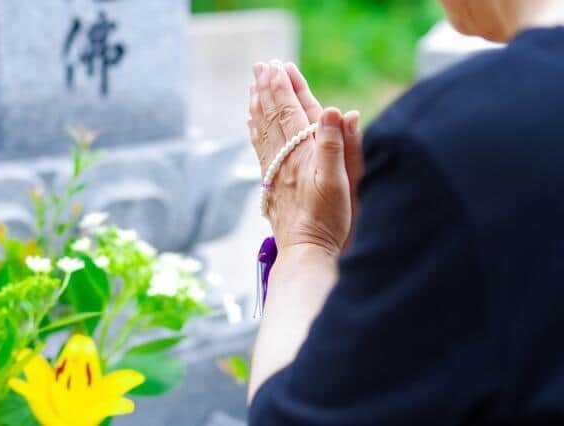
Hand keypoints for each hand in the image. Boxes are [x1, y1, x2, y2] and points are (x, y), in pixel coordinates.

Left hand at [248, 61, 362, 256]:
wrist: (306, 251)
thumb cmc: (326, 219)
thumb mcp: (339, 181)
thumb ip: (336, 145)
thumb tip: (336, 110)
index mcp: (302, 153)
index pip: (290, 112)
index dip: (285, 87)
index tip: (278, 66)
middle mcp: (284, 159)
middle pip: (272, 117)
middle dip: (267, 89)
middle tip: (260, 66)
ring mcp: (276, 171)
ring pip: (263, 131)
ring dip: (258, 105)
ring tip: (253, 86)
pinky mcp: (273, 184)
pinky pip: (260, 149)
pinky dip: (255, 130)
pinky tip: (251, 123)